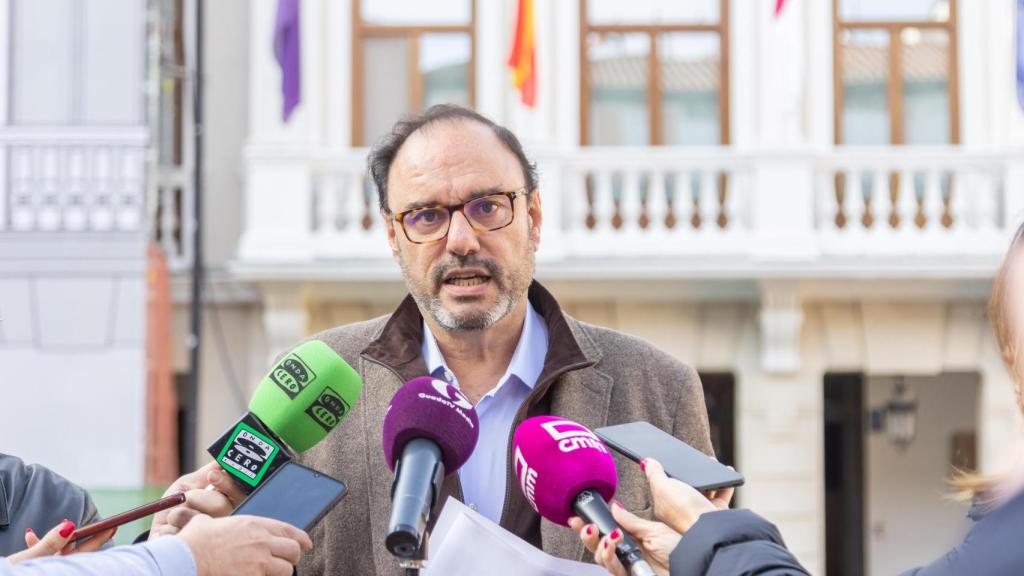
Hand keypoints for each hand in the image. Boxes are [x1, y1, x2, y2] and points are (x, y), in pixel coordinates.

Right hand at [7, 519, 114, 563]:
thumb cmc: (9, 574)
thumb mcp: (29, 559)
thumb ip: (49, 543)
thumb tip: (70, 526)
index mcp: (61, 570)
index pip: (86, 553)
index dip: (99, 538)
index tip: (113, 526)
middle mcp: (58, 570)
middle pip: (77, 552)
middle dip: (86, 535)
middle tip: (103, 523)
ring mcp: (49, 570)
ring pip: (60, 553)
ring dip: (60, 537)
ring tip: (64, 521)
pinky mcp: (36, 569)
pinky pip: (44, 557)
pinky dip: (39, 545)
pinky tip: (29, 535)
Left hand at [150, 462, 246, 539]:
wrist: (159, 535)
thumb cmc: (176, 508)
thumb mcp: (187, 485)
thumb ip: (205, 473)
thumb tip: (220, 459)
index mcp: (227, 504)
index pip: (238, 491)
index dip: (227, 483)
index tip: (212, 476)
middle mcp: (225, 522)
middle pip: (222, 506)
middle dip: (201, 498)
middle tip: (188, 496)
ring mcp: (213, 540)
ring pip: (201, 519)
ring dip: (180, 513)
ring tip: (173, 517)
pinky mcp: (198, 553)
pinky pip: (182, 533)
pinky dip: (170, 529)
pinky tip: (171, 533)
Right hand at [177, 514, 312, 575]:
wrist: (185, 558)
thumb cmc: (194, 541)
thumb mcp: (212, 522)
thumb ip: (225, 524)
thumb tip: (215, 522)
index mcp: (254, 524)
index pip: (289, 530)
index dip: (301, 538)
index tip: (306, 543)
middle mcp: (261, 541)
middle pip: (293, 551)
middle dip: (291, 557)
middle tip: (285, 561)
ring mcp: (259, 562)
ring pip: (286, 570)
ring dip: (280, 572)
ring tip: (270, 572)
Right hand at [569, 503, 678, 575]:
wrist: (694, 565)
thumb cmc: (680, 549)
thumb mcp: (654, 530)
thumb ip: (631, 521)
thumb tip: (614, 507)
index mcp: (631, 541)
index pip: (604, 533)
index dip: (589, 527)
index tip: (577, 517)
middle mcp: (626, 555)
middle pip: (597, 548)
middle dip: (587, 536)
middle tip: (585, 525)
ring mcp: (627, 568)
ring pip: (601, 560)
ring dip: (599, 545)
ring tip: (607, 535)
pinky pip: (613, 570)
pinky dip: (610, 556)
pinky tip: (612, 543)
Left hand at [642, 458, 733, 533]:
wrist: (710, 529)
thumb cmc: (684, 510)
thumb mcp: (664, 488)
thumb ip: (655, 474)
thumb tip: (646, 462)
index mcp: (665, 505)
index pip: (663, 485)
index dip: (665, 471)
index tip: (669, 458)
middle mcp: (682, 508)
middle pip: (685, 485)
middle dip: (689, 471)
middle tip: (692, 458)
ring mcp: (699, 510)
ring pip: (704, 487)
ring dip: (708, 474)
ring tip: (711, 461)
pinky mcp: (716, 511)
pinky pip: (721, 492)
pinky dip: (725, 482)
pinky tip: (726, 471)